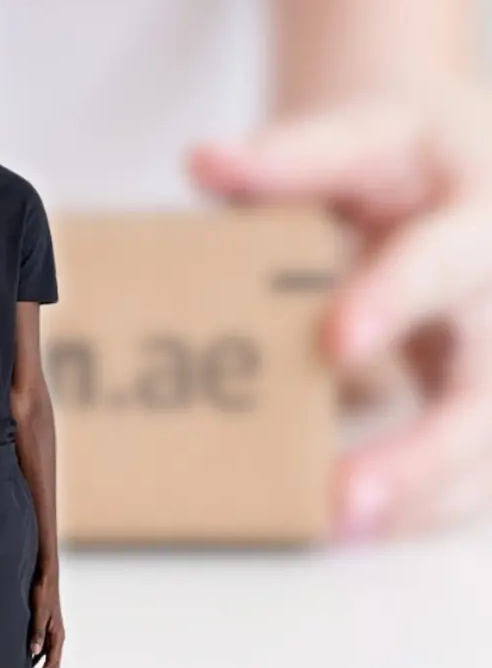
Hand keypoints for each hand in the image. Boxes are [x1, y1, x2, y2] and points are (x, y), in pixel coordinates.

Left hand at [28, 570, 63, 667]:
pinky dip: (33, 656)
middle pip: (51, 664)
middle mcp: (57, 636)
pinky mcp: (45, 625)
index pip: (53, 665)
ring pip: (46, 656)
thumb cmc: (43, 590)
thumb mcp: (38, 612)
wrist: (45, 574)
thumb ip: (37, 632)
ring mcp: (51, 631)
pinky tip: (22, 657)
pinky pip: (41, 647)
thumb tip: (34, 651)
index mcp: (58, 635)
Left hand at [189, 85, 491, 541]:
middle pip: (490, 388)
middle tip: (343, 498)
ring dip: (421, 495)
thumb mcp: (361, 137)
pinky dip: (423, 499)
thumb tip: (204, 160)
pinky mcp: (490, 397)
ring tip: (338, 530)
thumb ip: (289, 157)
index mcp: (483, 215)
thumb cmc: (407, 158)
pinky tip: (357, 526)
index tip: (333, 340)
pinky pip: (477, 462)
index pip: (446, 259)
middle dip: (425, 451)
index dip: (394, 299)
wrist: (467, 170)